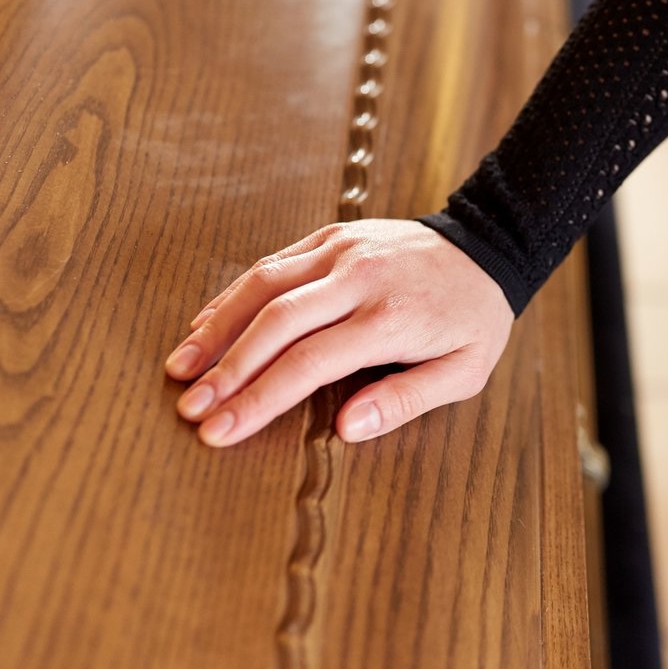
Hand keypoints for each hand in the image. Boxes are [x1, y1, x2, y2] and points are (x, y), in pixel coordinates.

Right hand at [163, 219, 513, 447]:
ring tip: (179, 368)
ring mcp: (342, 250)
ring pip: (263, 284)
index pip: (310, 362)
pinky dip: (234, 295)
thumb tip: (347, 429)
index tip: (219, 432)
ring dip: (216, 327)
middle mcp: (360, 278)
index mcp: (391, 317)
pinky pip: (272, 263)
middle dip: (226, 369)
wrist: (488, 246)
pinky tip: (206, 326)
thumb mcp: (464, 371)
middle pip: (277, 322)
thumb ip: (406, 400)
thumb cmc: (473, 319)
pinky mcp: (331, 236)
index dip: (259, 399)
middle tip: (189, 408)